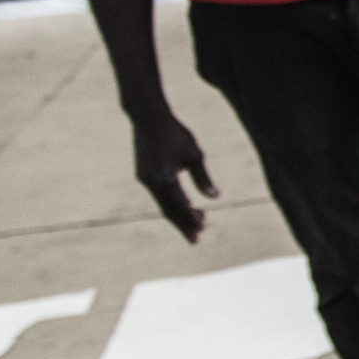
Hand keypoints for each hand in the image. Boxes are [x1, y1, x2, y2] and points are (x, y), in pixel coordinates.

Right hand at [132, 112, 216, 241]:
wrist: (148, 118)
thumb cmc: (174, 134)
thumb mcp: (194, 154)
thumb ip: (203, 177)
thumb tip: (215, 197)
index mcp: (165, 178)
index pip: (180, 204)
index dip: (191, 217)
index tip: (203, 228)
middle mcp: (152, 182)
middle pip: (169, 210)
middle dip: (183, 225)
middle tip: (196, 240)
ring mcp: (145, 179)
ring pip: (162, 203)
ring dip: (177, 215)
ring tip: (196, 224)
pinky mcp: (143, 175)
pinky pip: (158, 194)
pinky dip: (170, 203)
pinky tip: (182, 206)